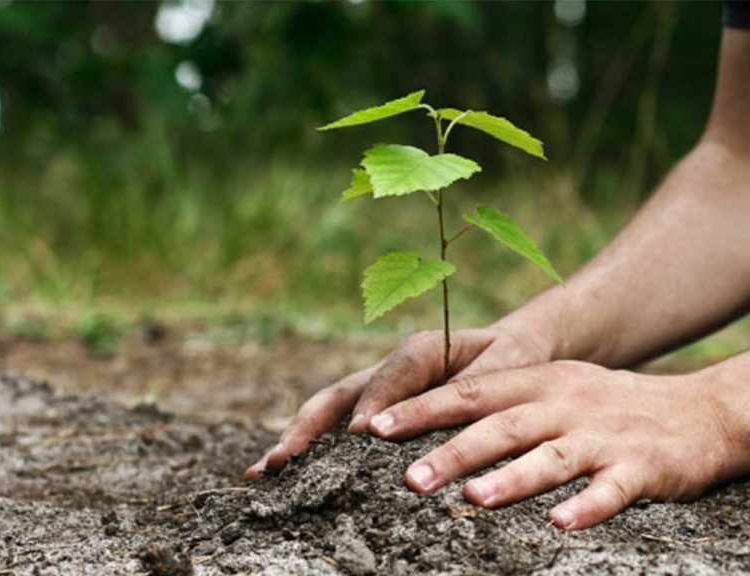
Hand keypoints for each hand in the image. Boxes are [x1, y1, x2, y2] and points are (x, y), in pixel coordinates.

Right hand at [245, 322, 554, 478]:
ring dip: (298, 438)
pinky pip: (340, 425)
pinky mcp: (377, 407)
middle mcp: (391, 368)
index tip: (359, 436)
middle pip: (341, 393)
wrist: (509, 350)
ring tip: (264, 472)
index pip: (392, 375)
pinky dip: (313, 447)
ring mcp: (379, 388)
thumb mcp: (508, 366)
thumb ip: (478, 386)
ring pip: (331, 410)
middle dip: (310, 426)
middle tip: (281, 460)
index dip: (374, 403)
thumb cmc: (511, 360)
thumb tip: (439, 421)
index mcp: (422, 350)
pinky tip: (286, 474)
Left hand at [368, 360, 746, 529]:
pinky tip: (560, 524)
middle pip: (502, 425)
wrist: (696, 409)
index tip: (378, 429)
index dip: (422, 409)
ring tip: (473, 500)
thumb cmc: (605, 404)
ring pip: (551, 456)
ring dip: (512, 478)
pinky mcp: (642, 467)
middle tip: (410, 478)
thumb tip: (437, 427)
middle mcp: (565, 403)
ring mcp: (603, 434)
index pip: (471, 392)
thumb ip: (503, 403)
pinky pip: (611, 489)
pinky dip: (586, 506)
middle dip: (453, 451)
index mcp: (538, 382)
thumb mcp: (554, 388)